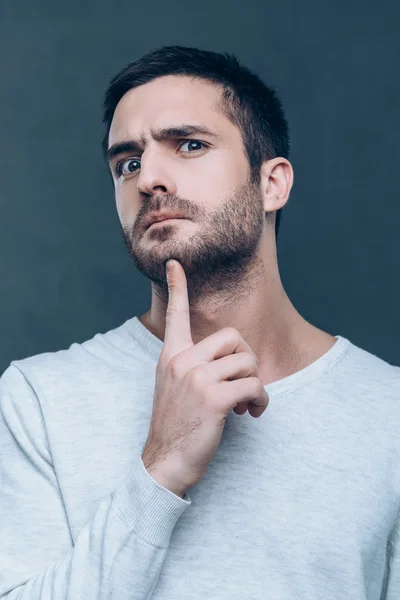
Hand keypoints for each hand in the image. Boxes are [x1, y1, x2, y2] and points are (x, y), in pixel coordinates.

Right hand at [141, 259, 268, 496]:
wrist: (164, 462)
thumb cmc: (176, 426)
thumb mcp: (174, 388)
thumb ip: (192, 366)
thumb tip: (231, 359)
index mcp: (171, 356)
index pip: (174, 315)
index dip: (177, 288)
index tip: (174, 264)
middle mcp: (182, 361)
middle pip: (233, 337)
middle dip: (247, 360)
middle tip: (244, 382)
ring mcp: (196, 378)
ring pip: (247, 362)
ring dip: (256, 385)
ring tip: (247, 404)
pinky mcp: (214, 398)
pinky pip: (253, 386)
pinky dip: (261, 400)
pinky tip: (252, 413)